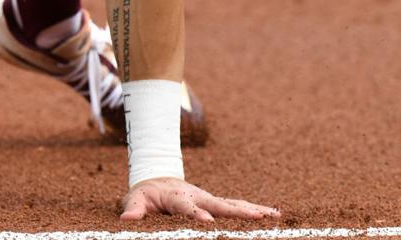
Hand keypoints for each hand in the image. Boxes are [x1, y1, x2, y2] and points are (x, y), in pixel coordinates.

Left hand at [120, 177, 279, 221]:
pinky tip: (274, 214)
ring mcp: (209, 199)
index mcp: (177, 197)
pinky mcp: (216, 203)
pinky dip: (254, 210)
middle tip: (255, 216)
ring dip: (252, 209)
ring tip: (273, 215)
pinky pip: (236, 206)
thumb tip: (126, 220)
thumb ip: (133, 209)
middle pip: (219, 204)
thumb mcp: (135, 199)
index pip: (187, 207)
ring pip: (232, 204)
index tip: (207, 221)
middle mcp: (198, 196)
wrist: (156, 178)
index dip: (196, 213)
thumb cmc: (145, 194)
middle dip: (236, 211)